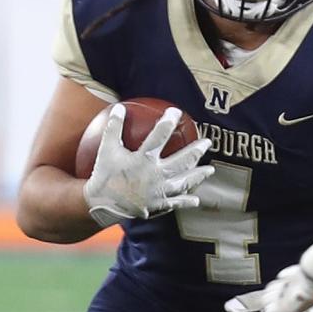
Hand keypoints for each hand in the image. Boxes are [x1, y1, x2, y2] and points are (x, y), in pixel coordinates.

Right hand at [83, 104, 212, 227]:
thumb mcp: (106, 149)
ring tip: (210, 170)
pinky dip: (186, 201)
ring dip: (198, 175)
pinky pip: (175, 202)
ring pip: (183, 182)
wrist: (102, 204)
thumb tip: (120, 106)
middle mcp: (155, 174)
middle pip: (181, 161)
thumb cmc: (104, 175)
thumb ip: (114, 127)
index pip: (159, 136)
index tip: (176, 112)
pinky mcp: (158, 205)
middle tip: (207, 142)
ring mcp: (159, 191)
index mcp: (143, 159)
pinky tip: (196, 200)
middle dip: (196, 151)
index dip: (168, 122)